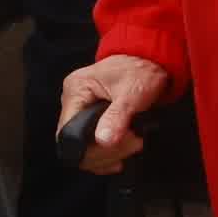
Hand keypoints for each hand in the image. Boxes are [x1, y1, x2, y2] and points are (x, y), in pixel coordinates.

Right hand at [57, 54, 172, 173]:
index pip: (68, 132)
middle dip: (105, 151)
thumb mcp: (132, 93)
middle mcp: (72, 101)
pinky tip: (121, 154)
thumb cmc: (140, 70)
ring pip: (84, 148)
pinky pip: (91, 146)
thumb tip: (104, 140)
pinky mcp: (91, 119)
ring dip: (109, 154)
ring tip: (133, 143)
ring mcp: (80, 111)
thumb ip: (117, 116)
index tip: (115, 145)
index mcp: (76, 90)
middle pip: (75, 144)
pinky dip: (107, 154)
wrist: (149, 61)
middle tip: (133, 143)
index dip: (90, 147)